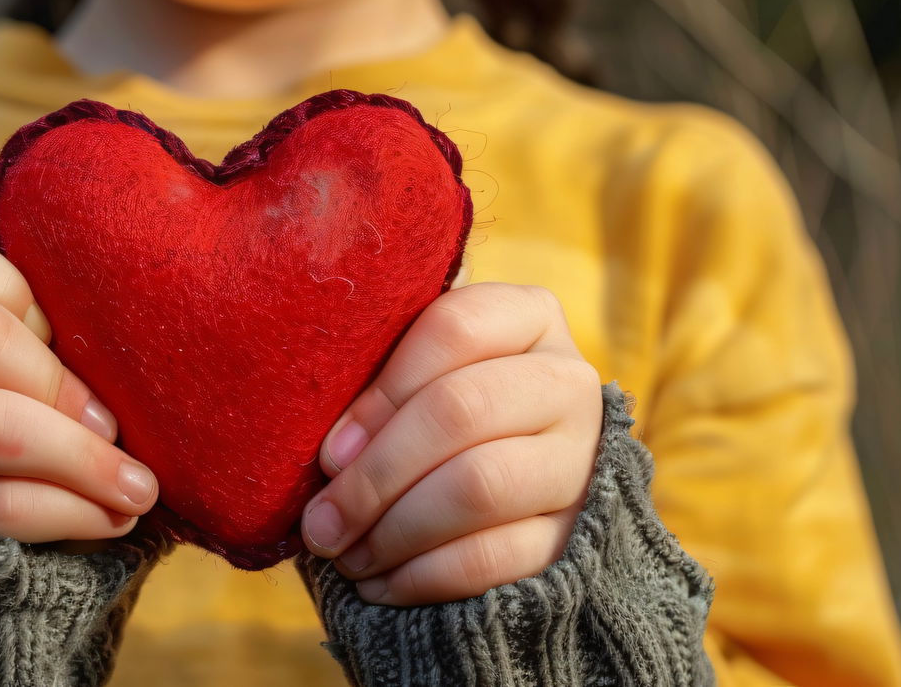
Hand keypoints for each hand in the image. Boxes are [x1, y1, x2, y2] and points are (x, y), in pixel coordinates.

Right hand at [0, 226, 159, 544]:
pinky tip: (112, 518)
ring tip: (137, 485)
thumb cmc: (25, 444)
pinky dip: (73, 508)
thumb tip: (116, 302)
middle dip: (60, 380)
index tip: (53, 333)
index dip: (6, 290)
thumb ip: (39, 331)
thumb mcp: (23, 372)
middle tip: (110, 424)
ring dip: (82, 454)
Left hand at [299, 280, 602, 604]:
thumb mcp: (412, 377)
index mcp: (527, 318)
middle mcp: (566, 382)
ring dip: (395, 529)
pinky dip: (424, 575)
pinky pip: (497, 556)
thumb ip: (377, 386)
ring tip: (344, 553)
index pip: (454, 329)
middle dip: (376, 473)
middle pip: (462, 409)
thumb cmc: (431, 413)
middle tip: (321, 521)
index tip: (329, 451)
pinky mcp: (577, 533)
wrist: (507, 479)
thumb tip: (336, 455)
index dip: (382, 392)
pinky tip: (380, 583)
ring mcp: (579, 460)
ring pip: (481, 486)